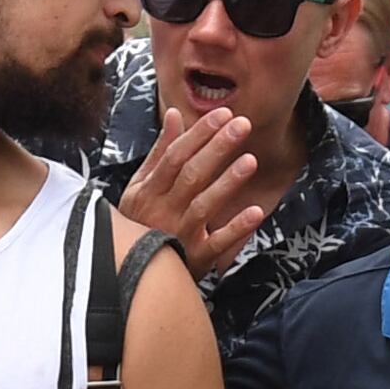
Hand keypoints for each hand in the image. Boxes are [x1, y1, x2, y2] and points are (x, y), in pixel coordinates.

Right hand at [113, 103, 270, 274]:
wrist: (134, 274)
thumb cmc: (142, 222)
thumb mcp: (143, 186)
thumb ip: (161, 152)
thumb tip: (174, 114)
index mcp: (148, 190)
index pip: (175, 155)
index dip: (199, 134)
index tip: (223, 114)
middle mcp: (161, 210)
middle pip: (191, 175)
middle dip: (217, 148)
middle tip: (242, 125)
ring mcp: (178, 234)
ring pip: (203, 205)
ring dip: (227, 183)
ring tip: (251, 160)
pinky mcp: (195, 258)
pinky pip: (217, 242)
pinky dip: (236, 228)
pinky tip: (255, 211)